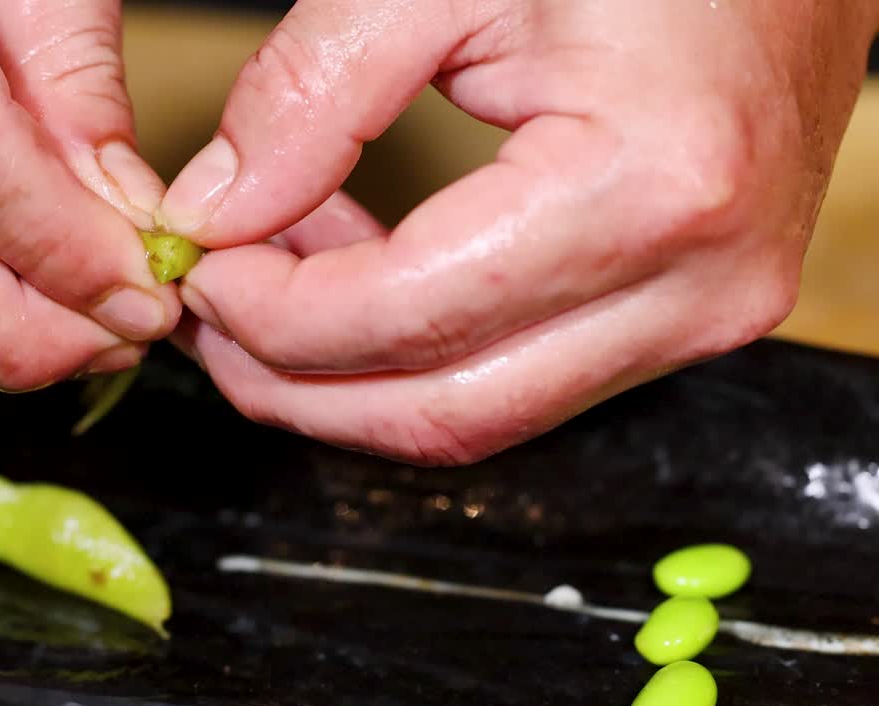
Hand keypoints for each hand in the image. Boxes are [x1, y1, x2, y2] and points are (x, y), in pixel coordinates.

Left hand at [162, 1, 878, 464]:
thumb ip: (312, 93)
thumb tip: (213, 210)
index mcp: (647, 187)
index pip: (404, 320)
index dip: (273, 316)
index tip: (199, 268)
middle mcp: (695, 284)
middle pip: (440, 412)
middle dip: (294, 383)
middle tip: (209, 318)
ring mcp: (705, 313)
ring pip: (479, 413)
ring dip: (351, 373)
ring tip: (273, 281)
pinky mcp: (690, 310)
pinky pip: (522, 373)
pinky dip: (420, 349)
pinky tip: (359, 273)